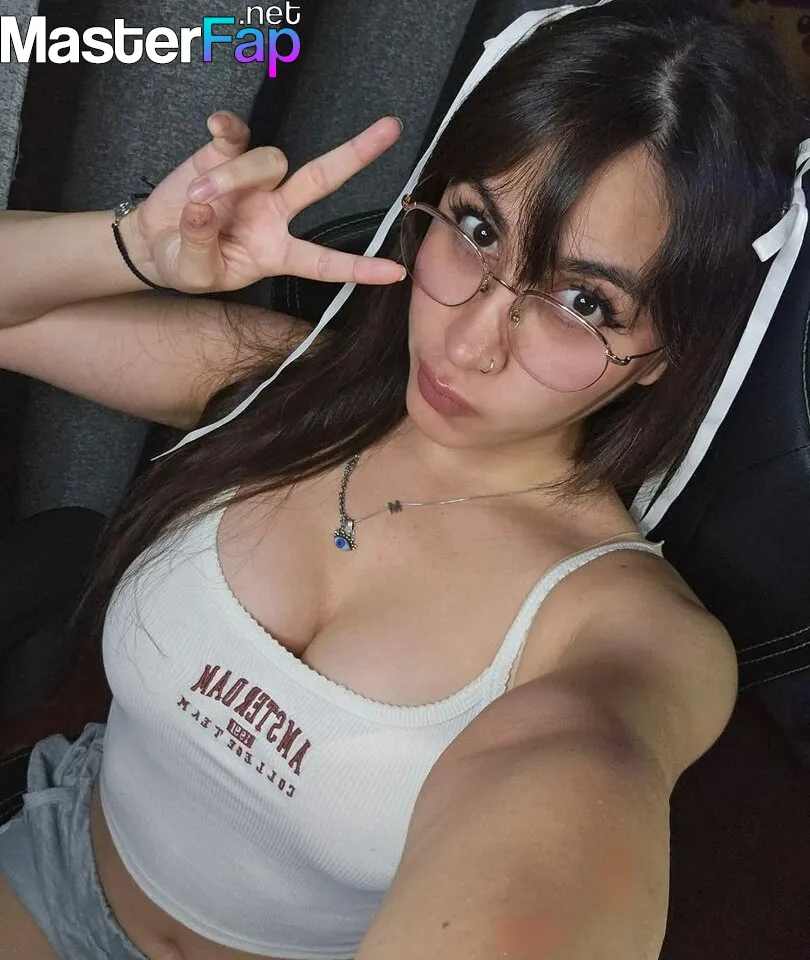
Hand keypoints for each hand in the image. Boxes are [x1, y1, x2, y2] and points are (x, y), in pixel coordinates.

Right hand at [119, 110, 407, 293]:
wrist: (156, 242)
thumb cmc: (186, 264)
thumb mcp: (195, 273)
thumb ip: (201, 247)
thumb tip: (201, 210)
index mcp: (277, 253)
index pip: (323, 262)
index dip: (358, 268)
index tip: (396, 274)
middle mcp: (276, 213)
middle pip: (322, 179)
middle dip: (356, 155)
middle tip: (392, 128)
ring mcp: (254, 181)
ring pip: (269, 161)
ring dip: (233, 177)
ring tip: (198, 197)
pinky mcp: (224, 154)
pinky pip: (237, 134)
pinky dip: (227, 126)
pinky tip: (215, 126)